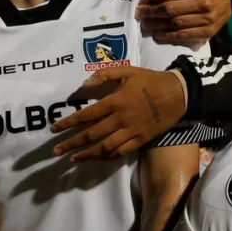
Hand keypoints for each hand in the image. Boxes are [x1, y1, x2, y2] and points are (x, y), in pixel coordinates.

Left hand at [50, 68, 186, 161]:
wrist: (178, 93)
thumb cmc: (150, 80)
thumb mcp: (127, 71)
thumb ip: (105, 75)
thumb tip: (84, 84)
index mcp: (115, 101)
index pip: (86, 115)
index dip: (68, 123)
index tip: (54, 129)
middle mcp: (120, 119)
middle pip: (91, 135)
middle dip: (71, 143)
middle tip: (55, 151)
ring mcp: (131, 131)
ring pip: (105, 147)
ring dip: (86, 154)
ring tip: (72, 159)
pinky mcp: (141, 140)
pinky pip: (121, 151)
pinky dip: (107, 156)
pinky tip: (96, 158)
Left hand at [136, 0, 231, 45]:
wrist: (224, 0)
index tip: (141, 3)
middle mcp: (204, 1)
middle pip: (170, 10)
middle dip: (151, 13)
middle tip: (139, 15)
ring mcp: (208, 18)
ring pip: (175, 24)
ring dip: (157, 26)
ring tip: (145, 25)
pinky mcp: (208, 31)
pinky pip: (184, 35)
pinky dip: (168, 37)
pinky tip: (157, 35)